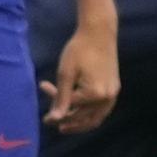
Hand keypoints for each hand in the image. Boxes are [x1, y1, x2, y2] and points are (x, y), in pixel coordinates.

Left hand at [40, 18, 118, 133]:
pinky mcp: (114, 89)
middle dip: (67, 121)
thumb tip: (55, 119)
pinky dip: (88, 113)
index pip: (70, 108)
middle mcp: (107, 98)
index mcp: (95, 94)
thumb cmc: (79, 50)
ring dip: (78, 121)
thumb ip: (61, 98)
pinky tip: (76, 110)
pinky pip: (101, 109)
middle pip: (84, 118)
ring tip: (63, 123)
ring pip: (95, 118)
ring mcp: (113, 95)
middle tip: (50, 122)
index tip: (43, 114)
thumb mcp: (66, 73)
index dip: (55, 110)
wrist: (99, 33)